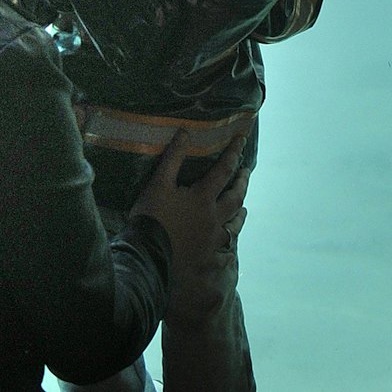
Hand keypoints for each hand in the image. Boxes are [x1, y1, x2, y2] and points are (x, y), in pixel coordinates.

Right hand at [129, 132, 248, 274]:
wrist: (144, 258)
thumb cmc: (151, 219)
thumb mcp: (158, 185)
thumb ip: (173, 158)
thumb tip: (185, 131)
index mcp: (204, 198)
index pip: (224, 169)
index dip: (234, 152)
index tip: (242, 138)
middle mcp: (214, 218)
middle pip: (236, 197)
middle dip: (243, 183)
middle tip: (246, 173)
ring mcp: (212, 241)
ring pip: (234, 226)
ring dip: (240, 215)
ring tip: (243, 209)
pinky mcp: (206, 260)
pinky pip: (224, 254)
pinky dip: (229, 249)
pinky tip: (230, 250)